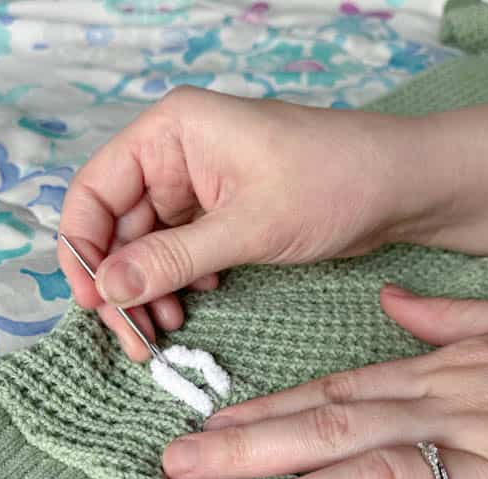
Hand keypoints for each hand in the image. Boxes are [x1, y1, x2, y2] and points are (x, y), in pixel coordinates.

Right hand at [58, 87, 447, 359]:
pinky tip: (190, 305)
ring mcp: (197, 184)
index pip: (96, 189)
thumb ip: (171, 259)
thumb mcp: (247, 226)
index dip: (83, 247)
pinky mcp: (220, 213)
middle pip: (117, 224)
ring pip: (145, 245)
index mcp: (171, 131)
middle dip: (121, 283)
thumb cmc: (334, 182)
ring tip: (162, 333)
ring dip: (147, 290)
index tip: (90, 302)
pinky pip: (177, 252)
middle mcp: (176, 153)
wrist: (404, 187)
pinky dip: (175, 283)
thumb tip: (107, 289)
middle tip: (133, 338)